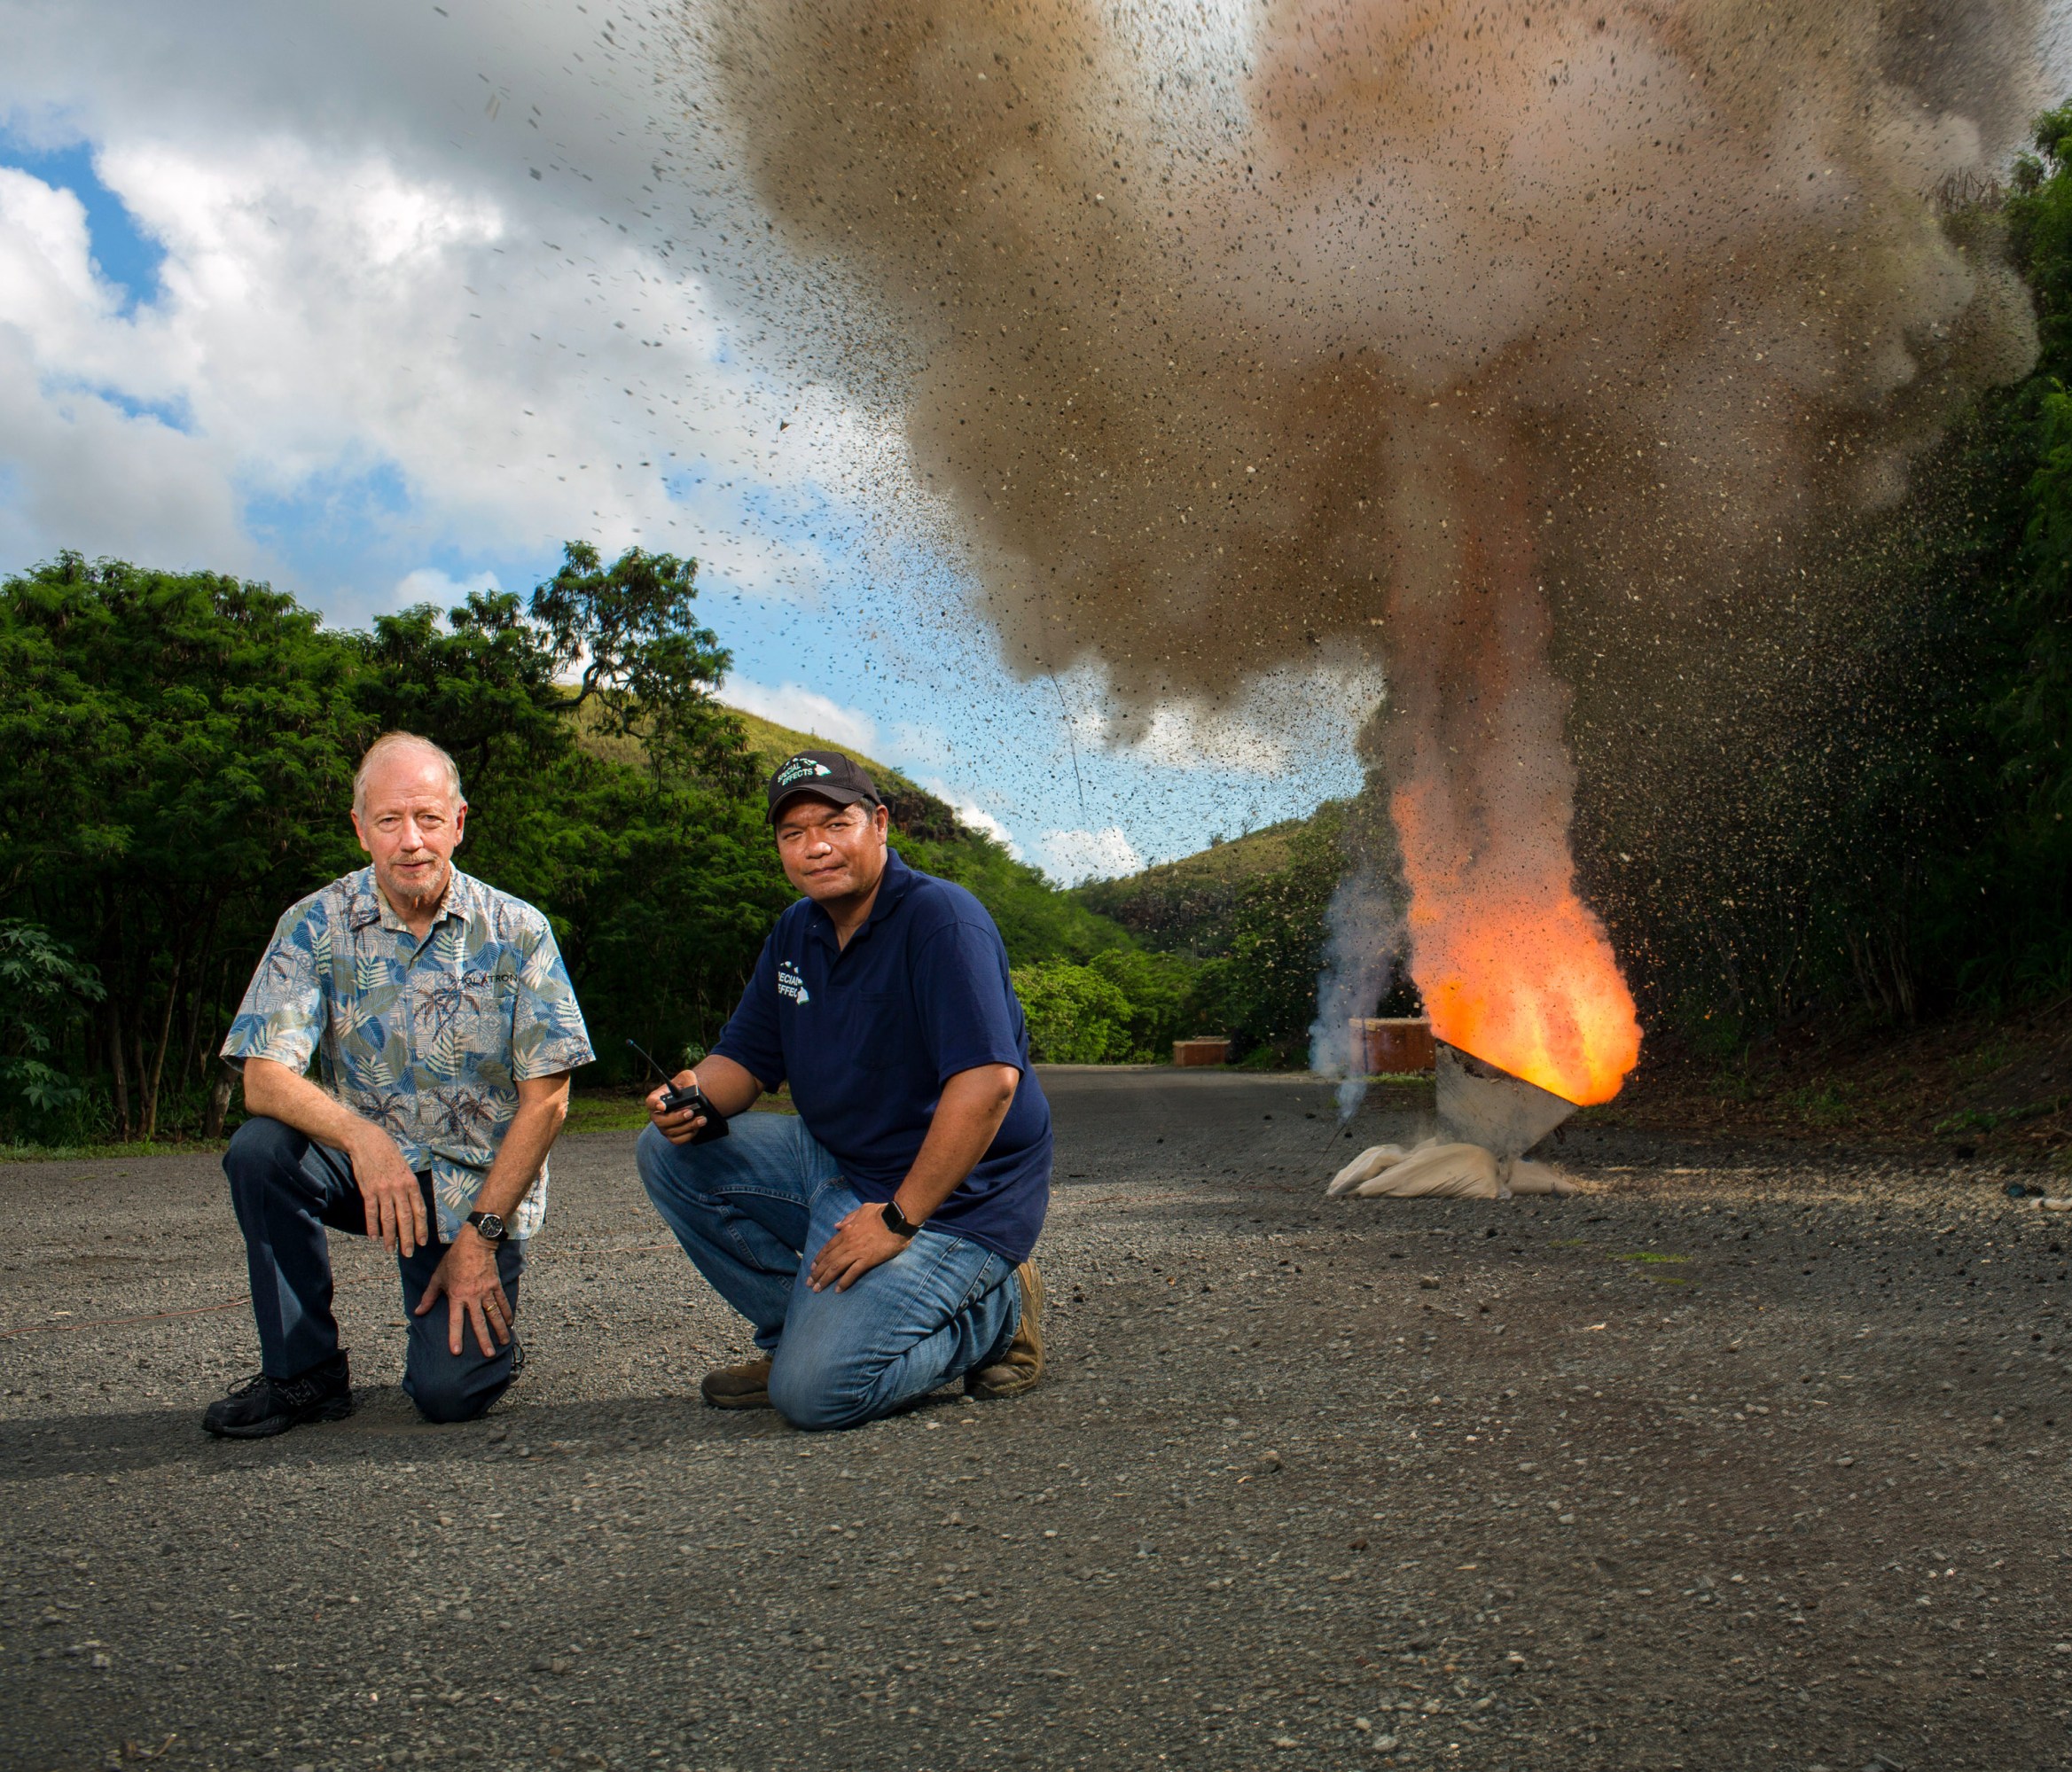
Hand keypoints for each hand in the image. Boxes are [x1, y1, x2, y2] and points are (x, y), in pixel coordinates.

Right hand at [350, 1129, 427, 1256]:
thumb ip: (409, 1188)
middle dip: (408, 1238)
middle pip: (406, 1218)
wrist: (369, 1142)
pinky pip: (371, 1212)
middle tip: (409, 1253)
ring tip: (390, 1250)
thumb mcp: (405, 1169)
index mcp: (411, 1183)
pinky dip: (372, 1226)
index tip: (423, 1242)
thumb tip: (413, 1208)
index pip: (419, 1210)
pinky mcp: (368, 1190)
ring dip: (390, 1237)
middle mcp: (399, 1188)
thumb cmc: (389, 1156)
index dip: (421, 1228)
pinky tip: (374, 1237)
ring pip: (388, 1219)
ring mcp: (383, 1190)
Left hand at [414, 1230, 514, 1357]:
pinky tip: (510, 1323)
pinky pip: (502, 1301)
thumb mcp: (438, 1277)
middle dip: (484, 1340)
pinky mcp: (495, 1285)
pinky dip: (507, 1312)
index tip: (457, 1352)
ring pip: (494, 1314)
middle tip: (488, 1354)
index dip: (455, 1337)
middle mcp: (472, 1296)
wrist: (474, 1243)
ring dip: (500, 1329)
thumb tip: (418, 1311)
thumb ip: (429, 1297)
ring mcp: (486, 1291)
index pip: (455, 1320)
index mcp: (456, 1295)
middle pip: (479, 1322)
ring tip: (504, 1341)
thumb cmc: (454, 1259)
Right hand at [647, 1069, 709, 1145]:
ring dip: (687, 1126)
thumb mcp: (687, 1077)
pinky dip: (688, 1135)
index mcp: (657, 1098)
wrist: (692, 1100)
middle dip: (676, 1118)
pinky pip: (678, 1140)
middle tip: (690, 1112)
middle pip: (660, 1121)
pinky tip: (698, 1127)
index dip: (655, 1105)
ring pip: (671, 1131)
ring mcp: (663, 1127)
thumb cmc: (686, 1087)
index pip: (650, 1102)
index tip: (663, 1106)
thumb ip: (689, 1080)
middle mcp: (657, 1115)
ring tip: (701, 1119)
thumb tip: (693, 1090)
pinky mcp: (672, 1136)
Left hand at [808, 1201, 910, 1292]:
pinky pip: (853, 1273)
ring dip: (825, 1279)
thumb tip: (837, 1226)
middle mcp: (848, 1242)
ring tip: (817, 1289)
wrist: (897, 1219)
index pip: (828, 1247)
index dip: (819, 1258)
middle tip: (809, 1283)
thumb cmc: (882, 1212)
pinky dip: (844, 1282)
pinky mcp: (868, 1259)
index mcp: (846, 1231)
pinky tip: (838, 1290)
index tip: (812, 1267)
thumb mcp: (862, 1210)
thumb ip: (848, 1218)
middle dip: (817, 1272)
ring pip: (836, 1267)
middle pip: (828, 1259)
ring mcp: (857, 1251)